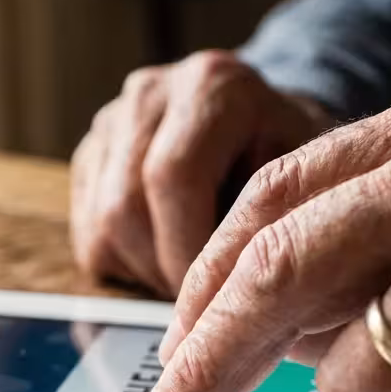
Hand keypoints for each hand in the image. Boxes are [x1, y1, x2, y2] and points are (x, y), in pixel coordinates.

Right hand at [70, 50, 330, 296]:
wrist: (265, 123)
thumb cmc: (290, 157)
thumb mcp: (303, 176)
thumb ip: (270, 219)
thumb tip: (237, 291)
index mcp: (212, 86)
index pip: (173, 175)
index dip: (185, 248)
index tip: (213, 298)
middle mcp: (151, 93)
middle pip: (124, 205)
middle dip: (160, 271)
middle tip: (199, 304)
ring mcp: (112, 121)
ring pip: (99, 224)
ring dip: (141, 272)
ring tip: (186, 282)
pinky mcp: (89, 154)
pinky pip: (87, 231)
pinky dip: (123, 263)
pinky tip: (165, 261)